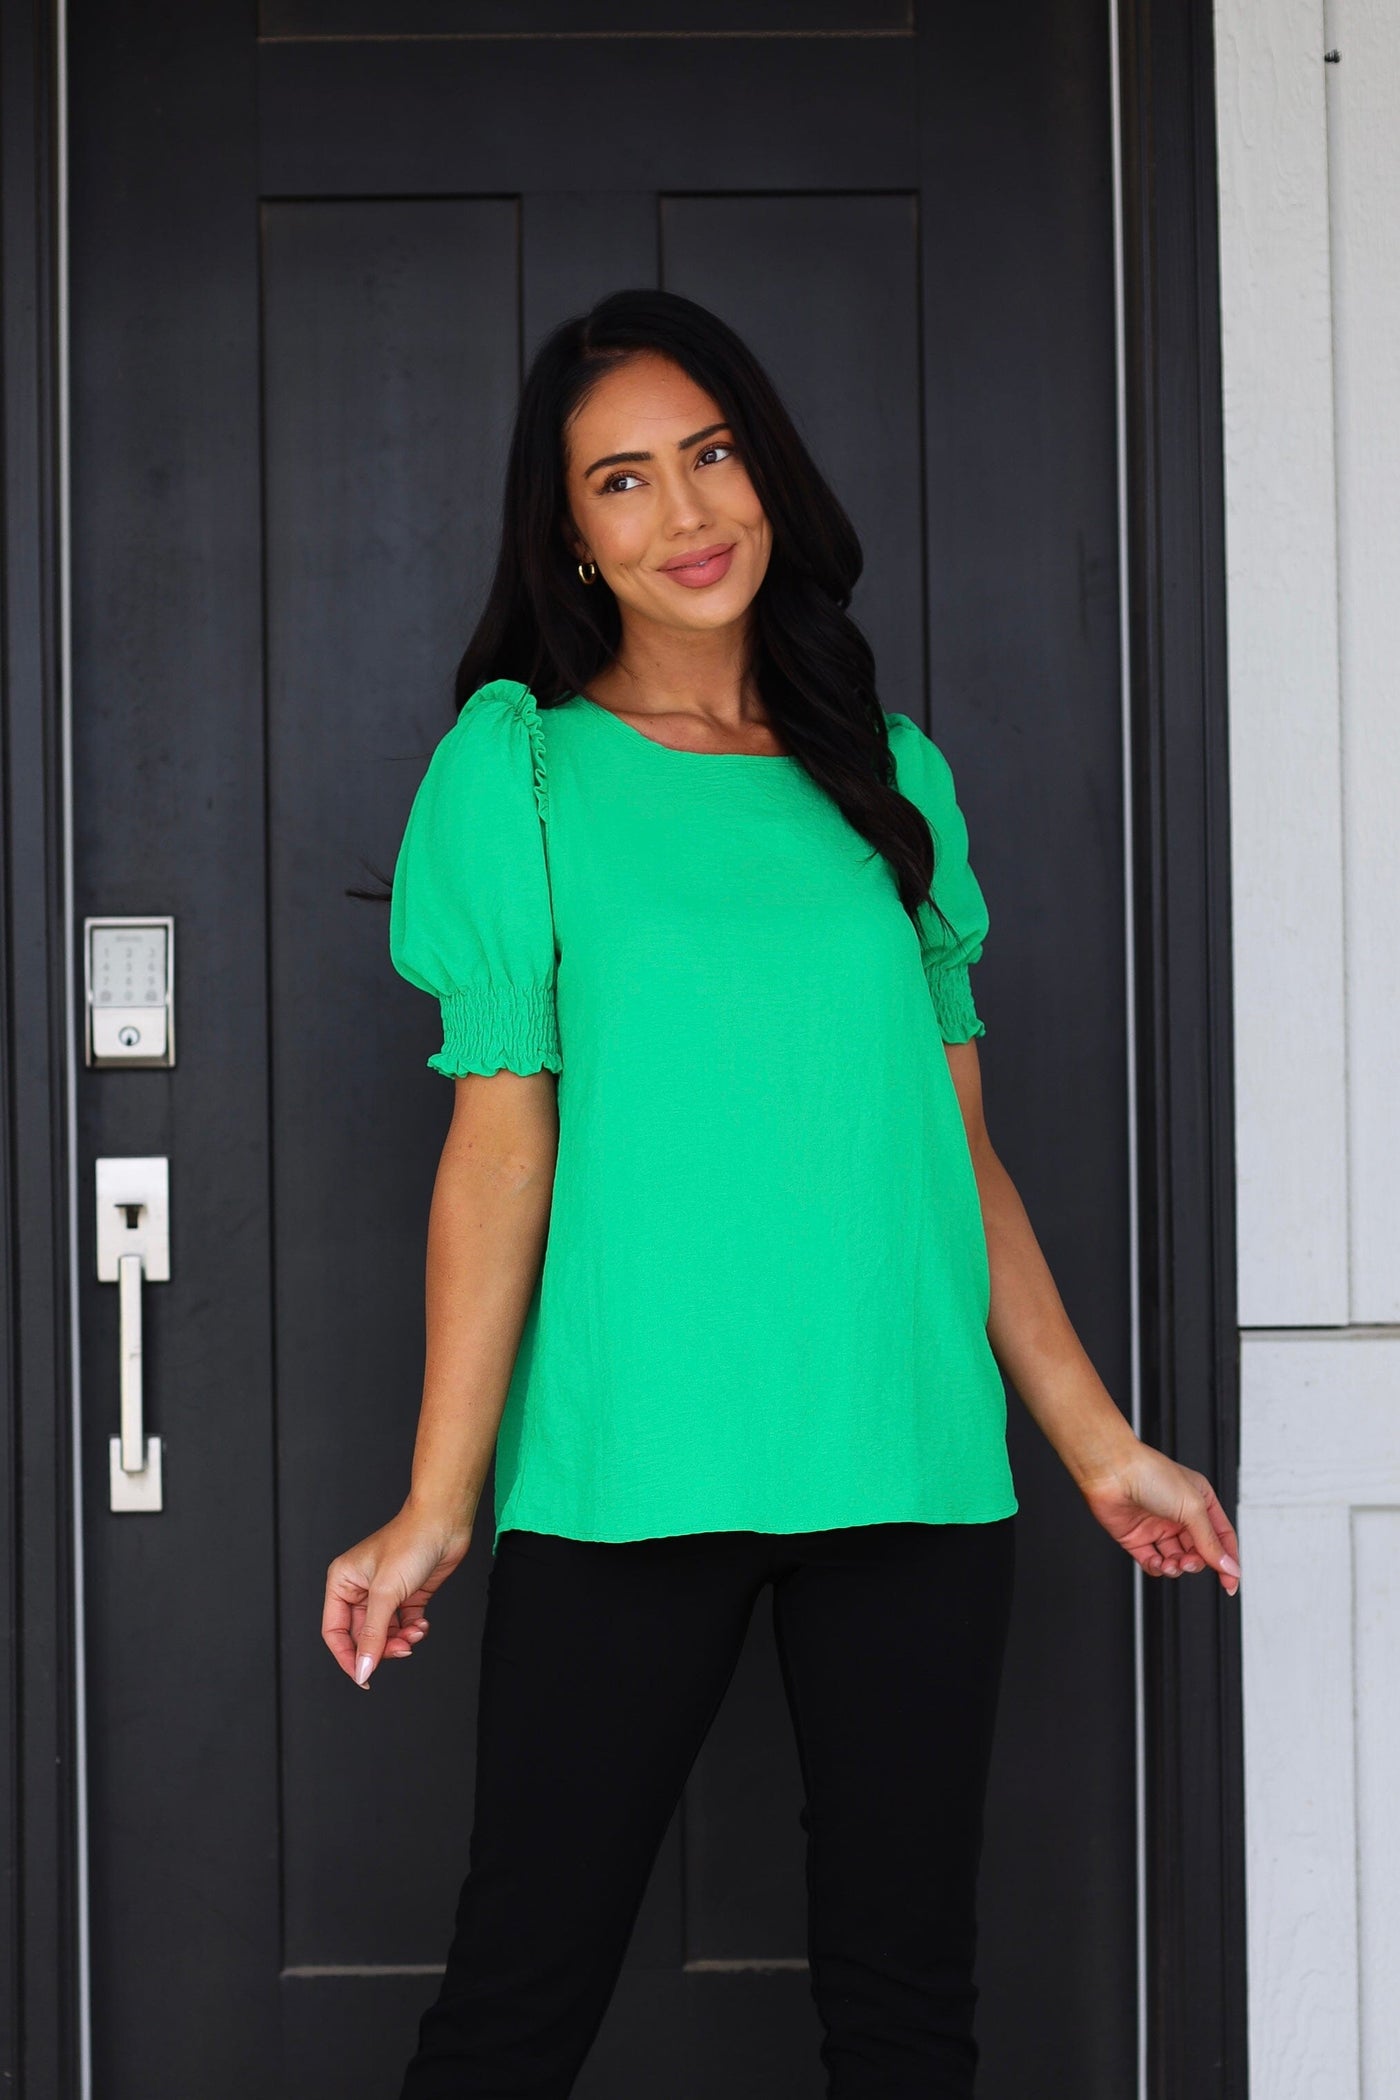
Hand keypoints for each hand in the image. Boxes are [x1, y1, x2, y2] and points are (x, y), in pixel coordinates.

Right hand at [323, 1502, 473, 1688]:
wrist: (445, 1522)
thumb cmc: (410, 1542)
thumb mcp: (386, 1593)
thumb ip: (372, 1635)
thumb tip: (362, 1668)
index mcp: (342, 1582)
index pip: (335, 1632)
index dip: (348, 1657)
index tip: (364, 1677)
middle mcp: (360, 1588)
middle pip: (362, 1636)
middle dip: (382, 1647)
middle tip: (402, 1650)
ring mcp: (384, 1592)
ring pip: (384, 1633)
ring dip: (401, 1640)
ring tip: (416, 1632)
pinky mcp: (407, 1594)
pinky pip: (403, 1625)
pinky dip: (412, 1630)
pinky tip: (422, 1624)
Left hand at [1076, 1439, 1240, 1594]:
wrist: (1112, 1471)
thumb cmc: (1150, 1474)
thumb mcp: (1193, 1507)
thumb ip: (1211, 1541)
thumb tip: (1228, 1566)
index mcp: (1200, 1501)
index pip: (1221, 1537)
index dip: (1227, 1560)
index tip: (1231, 1582)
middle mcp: (1179, 1515)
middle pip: (1198, 1551)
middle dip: (1196, 1562)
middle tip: (1190, 1562)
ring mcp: (1157, 1527)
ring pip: (1176, 1559)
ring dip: (1177, 1567)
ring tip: (1173, 1563)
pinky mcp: (1136, 1537)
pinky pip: (1152, 1562)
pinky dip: (1157, 1567)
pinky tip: (1158, 1563)